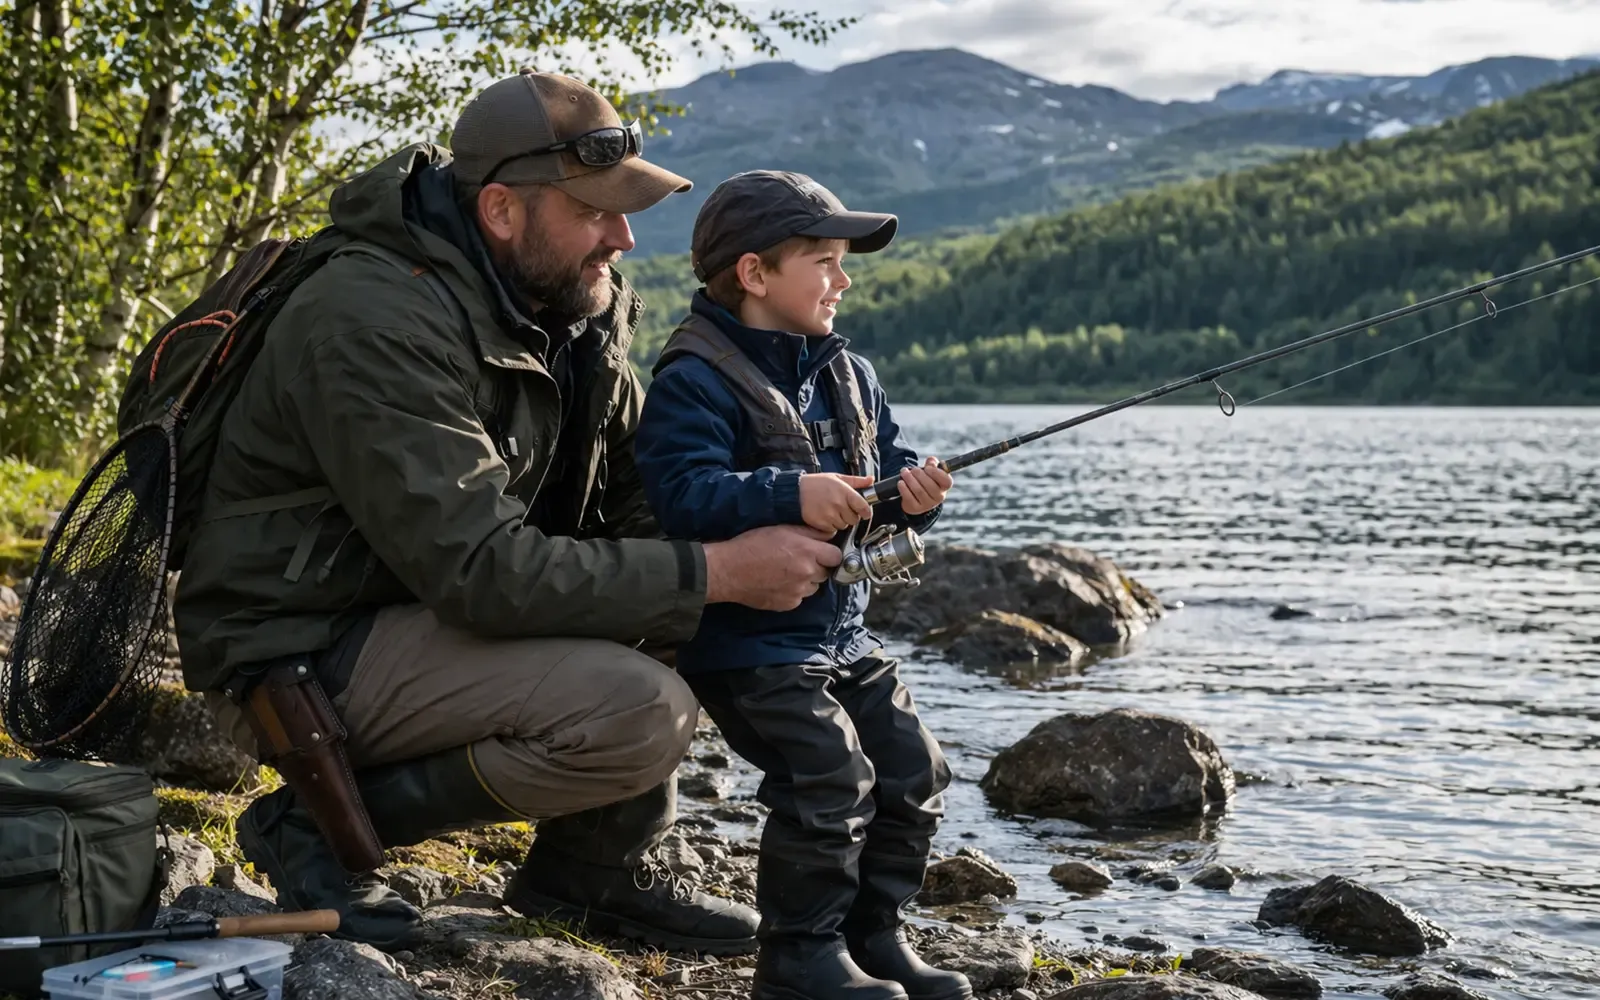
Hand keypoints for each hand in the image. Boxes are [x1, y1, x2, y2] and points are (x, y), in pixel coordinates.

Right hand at [702, 524, 842, 610]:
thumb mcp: (781, 528)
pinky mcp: (788, 604)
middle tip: (797, 560)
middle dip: (816, 567)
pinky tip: (778, 583)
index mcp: (807, 552)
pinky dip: (793, 591)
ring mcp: (798, 591)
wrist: (729, 571)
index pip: (836, 556)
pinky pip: (799, 597)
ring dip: (805, 580)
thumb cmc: (752, 545)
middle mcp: (806, 573)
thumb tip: (830, 534)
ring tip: (785, 572)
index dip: (829, 554)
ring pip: (813, 586)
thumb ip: (810, 532)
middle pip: (825, 572)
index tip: (822, 552)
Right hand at [799, 472, 874, 532]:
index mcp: (845, 492)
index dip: (866, 512)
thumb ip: (856, 481)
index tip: (864, 512)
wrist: (796, 491)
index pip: (864, 507)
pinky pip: (832, 530)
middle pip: (854, 519)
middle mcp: (838, 504)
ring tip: (831, 511)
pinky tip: (824, 516)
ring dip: (840, 521)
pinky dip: (830, 525)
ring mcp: (829, 515)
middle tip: (841, 508)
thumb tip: (871, 480)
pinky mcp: (821, 523)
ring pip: (843, 526)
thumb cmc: (816, 484)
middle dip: (850, 515)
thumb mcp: (837, 477)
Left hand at [898, 457, 951, 515]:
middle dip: (919, 475)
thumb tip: (931, 460)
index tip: (927, 468)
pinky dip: (904, 489)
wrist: (917, 497)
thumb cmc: (926, 480)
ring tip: (904, 472)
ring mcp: (928, 504)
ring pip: (919, 491)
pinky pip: (909, 498)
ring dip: (910, 479)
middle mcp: (939, 497)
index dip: (936, 473)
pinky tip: (901, 483)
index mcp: (944, 486)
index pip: (946, 481)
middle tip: (913, 469)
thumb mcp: (930, 471)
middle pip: (930, 485)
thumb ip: (932, 463)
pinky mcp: (916, 508)